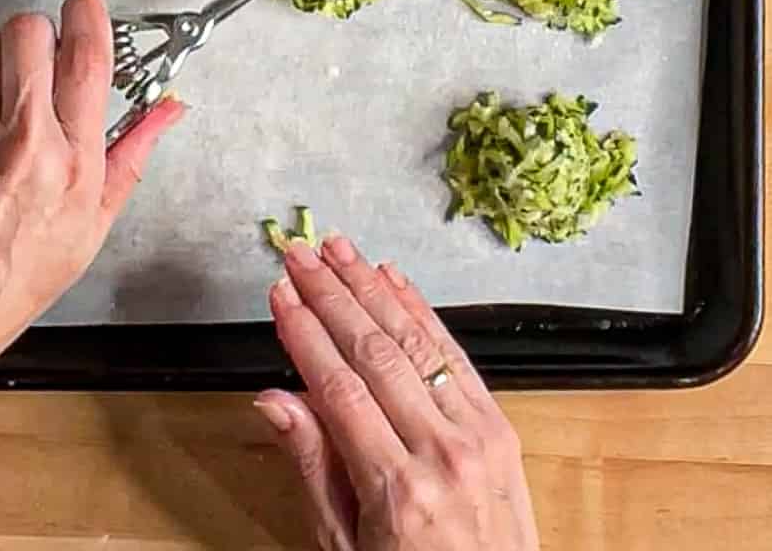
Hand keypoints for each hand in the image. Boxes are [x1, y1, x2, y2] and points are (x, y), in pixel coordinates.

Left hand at [0, 0, 183, 380]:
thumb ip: (132, 154)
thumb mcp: (92, 223)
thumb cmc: (14, 275)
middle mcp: (24, 145)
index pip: (88, 61)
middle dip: (35, 34)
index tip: (84, 6)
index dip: (89, 18)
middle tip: (32, 58)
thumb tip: (169, 109)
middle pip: (32, 35)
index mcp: (74, 164)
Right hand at [256, 238, 538, 550]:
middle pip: (374, 352)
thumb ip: (312, 466)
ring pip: (414, 342)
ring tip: (339, 250)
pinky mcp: (499, 425)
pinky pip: (454, 355)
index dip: (305, 334)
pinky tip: (393, 279)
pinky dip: (422, 311)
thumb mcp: (345, 546)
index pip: (339, 389)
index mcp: (397, 491)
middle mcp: (442, 453)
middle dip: (331, 295)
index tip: (280, 294)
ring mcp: (477, 436)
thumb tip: (272, 400)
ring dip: (372, 287)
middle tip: (300, 255)